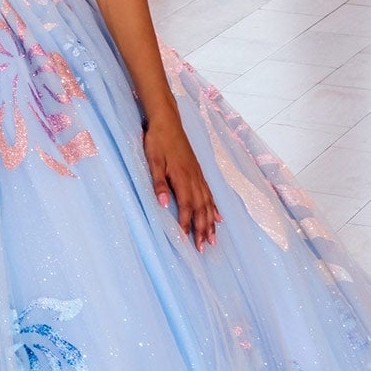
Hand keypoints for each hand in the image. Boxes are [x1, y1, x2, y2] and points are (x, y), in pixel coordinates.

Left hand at [143, 109, 220, 250]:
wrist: (167, 121)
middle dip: (202, 230)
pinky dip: (214, 207)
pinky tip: (218, 218)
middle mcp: (193, 179)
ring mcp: (198, 175)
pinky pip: (209, 194)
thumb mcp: (153, 161)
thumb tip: (162, 204)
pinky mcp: (198, 172)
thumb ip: (158, 183)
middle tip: (204, 248)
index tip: (184, 240)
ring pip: (207, 204)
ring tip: (213, 239)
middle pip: (200, 209)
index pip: (185, 207)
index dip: (185, 224)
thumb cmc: (158, 141)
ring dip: (210, 223)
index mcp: (182, 178)